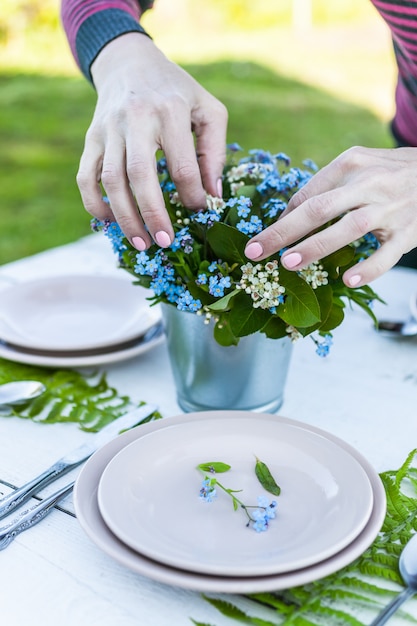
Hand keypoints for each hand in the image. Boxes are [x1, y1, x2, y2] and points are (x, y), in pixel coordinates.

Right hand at [76, 32, 227, 249]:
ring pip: (111, 180)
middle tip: (165, 242)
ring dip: (125, 217)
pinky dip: (95, 204)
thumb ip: (215, 151)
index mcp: (170, 110)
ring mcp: (109, 129)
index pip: (183, 165)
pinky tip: (111, 222)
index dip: (193, 196)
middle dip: (153, 213)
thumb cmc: (176, 91)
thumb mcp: (207, 109)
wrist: (129, 63)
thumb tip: (212, 195)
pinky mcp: (92, 139)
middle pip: (140, 174)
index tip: (200, 211)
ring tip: (142, 244)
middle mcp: (136, 118)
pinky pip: (86, 177)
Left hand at [244, 146, 416, 285]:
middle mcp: (369, 184)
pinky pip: (387, 255)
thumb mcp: (357, 166)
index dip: (282, 219)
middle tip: (256, 251)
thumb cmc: (388, 172)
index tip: (261, 240)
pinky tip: (347, 280)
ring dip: (317, 246)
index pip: (308, 194)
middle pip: (320, 208)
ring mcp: (390, 209)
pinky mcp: (408, 233)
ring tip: (288, 263)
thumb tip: (287, 214)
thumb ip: (325, 186)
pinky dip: (368, 269)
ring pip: (350, 228)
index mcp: (350, 165)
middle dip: (284, 231)